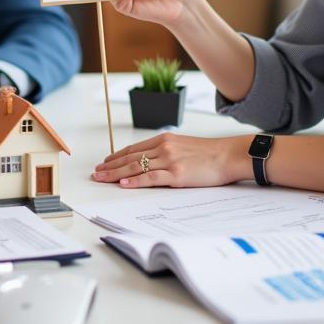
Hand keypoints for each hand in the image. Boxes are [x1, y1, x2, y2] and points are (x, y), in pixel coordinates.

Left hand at [92, 132, 249, 187]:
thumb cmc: (209, 154)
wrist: (228, 155)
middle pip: (130, 158)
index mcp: (163, 139)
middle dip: (110, 166)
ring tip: (102, 178)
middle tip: (96, 172)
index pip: (133, 149)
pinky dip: (135, 181)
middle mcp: (163, 147)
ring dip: (116, 174)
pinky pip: (151, 178)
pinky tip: (123, 184)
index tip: (105, 162)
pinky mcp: (177, 174)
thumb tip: (151, 161)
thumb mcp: (183, 146)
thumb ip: (166, 151)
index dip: (117, 156)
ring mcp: (169, 160)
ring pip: (136, 167)